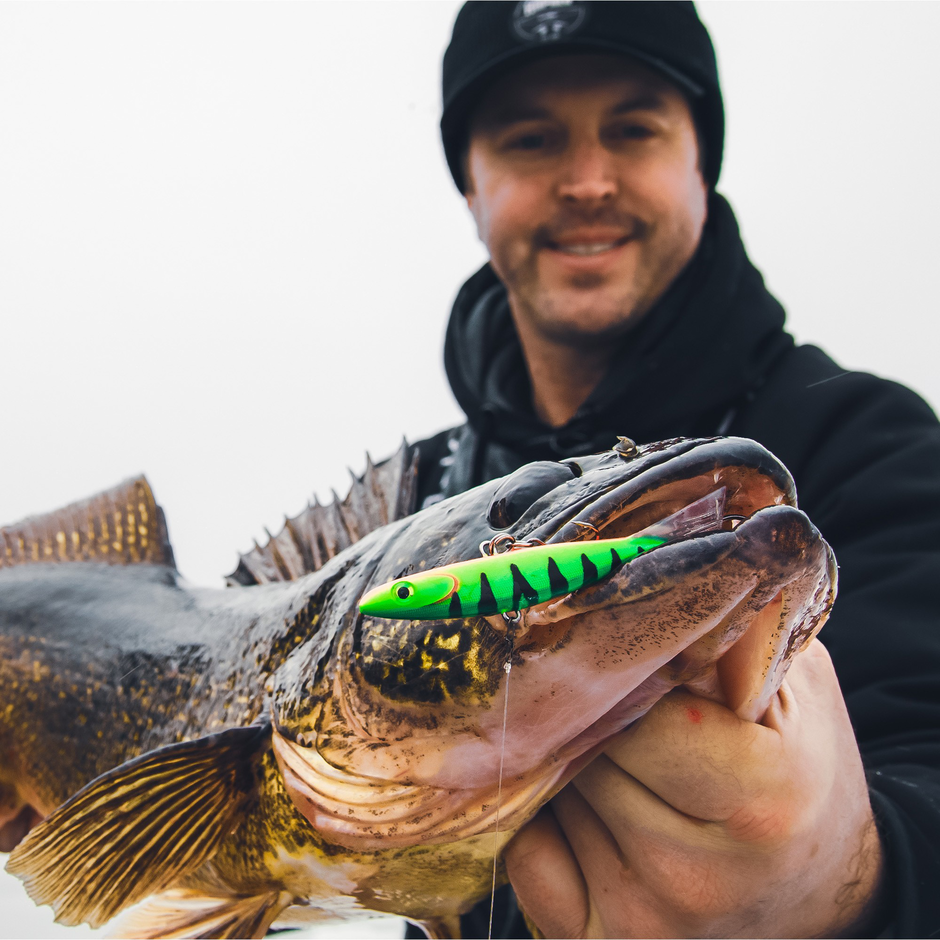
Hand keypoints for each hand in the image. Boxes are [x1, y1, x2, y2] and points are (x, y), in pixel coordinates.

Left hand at [505, 640, 883, 937]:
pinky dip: (546, 821)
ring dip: (569, 764)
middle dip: (591, 715)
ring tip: (617, 759)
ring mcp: (643, 922)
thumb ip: (739, 630)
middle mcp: (697, 876)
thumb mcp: (795, 689)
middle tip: (617, 704)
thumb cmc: (801, 773)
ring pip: (551, 795)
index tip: (634, 662)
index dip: (628, 677)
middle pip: (586, 752)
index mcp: (759, 799)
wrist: (815, 891)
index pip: (638, 711)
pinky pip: (526, 853)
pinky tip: (592, 812)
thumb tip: (674, 562)